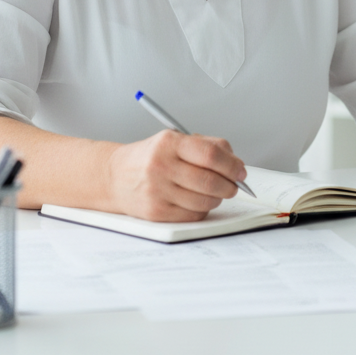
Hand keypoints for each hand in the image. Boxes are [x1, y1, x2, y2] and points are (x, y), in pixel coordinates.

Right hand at [105, 131, 247, 221]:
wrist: (115, 176)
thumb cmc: (150, 157)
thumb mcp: (174, 140)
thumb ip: (207, 145)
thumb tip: (235, 162)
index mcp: (169, 143)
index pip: (210, 154)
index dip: (232, 165)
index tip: (240, 170)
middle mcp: (161, 166)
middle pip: (210, 181)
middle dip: (230, 185)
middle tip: (234, 185)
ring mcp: (158, 191)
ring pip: (205, 201)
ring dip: (218, 198)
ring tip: (215, 191)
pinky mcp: (156, 213)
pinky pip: (193, 215)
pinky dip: (203, 209)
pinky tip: (198, 200)